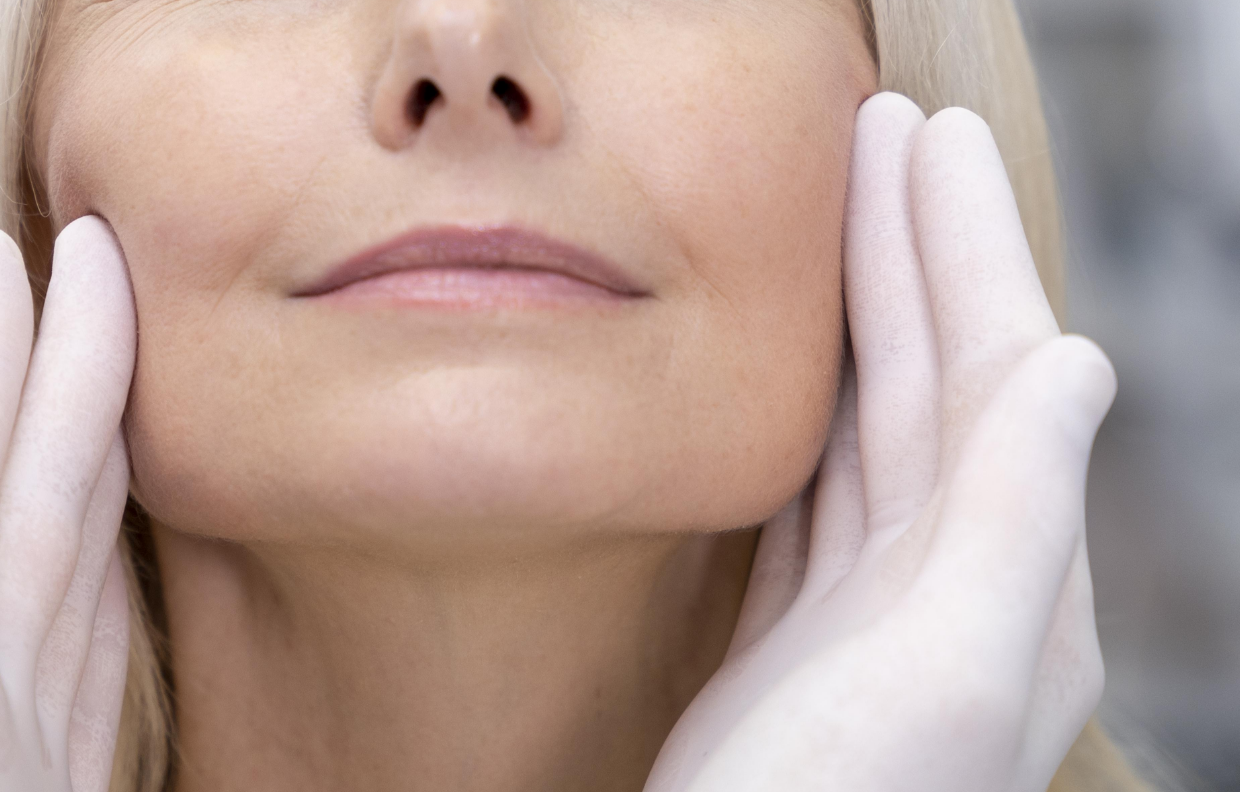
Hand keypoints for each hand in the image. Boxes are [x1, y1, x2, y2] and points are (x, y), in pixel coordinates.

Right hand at [645, 93, 1118, 791]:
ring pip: (869, 434)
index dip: (960, 250)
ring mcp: (870, 626)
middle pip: (934, 384)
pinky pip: (811, 504)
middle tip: (874, 130)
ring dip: (857, 323)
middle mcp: (954, 593)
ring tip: (829, 221)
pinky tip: (788, 392)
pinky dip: (803, 425)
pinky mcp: (793, 656)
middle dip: (909, 254)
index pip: (996, 374)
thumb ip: (1013, 517)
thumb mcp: (940, 672)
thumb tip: (1072, 357)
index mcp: (1008, 584)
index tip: (917, 135)